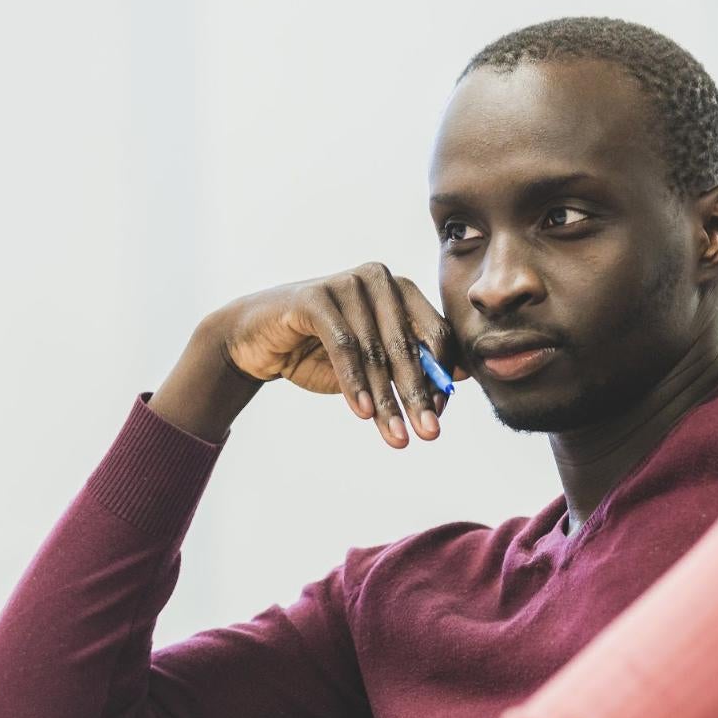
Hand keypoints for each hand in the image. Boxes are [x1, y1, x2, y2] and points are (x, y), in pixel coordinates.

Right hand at [151, 263, 466, 446]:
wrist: (258, 341)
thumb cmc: (320, 351)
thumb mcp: (371, 363)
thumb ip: (410, 366)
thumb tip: (459, 381)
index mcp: (401, 291)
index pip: (435, 335)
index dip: (440, 378)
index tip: (438, 417)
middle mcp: (379, 280)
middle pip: (408, 345)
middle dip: (418, 396)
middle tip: (428, 435)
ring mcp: (347, 283)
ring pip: (375, 352)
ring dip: (387, 400)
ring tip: (395, 438)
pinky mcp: (315, 296)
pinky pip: (343, 345)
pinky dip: (355, 382)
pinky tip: (363, 413)